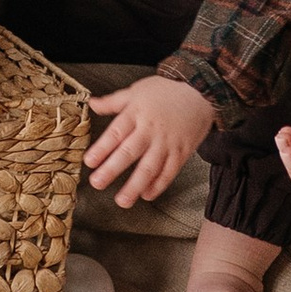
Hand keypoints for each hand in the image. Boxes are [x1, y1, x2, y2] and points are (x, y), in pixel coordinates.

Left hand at [85, 72, 217, 203]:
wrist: (201, 92)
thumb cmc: (166, 91)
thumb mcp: (136, 90)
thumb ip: (113, 101)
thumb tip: (92, 104)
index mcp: (136, 113)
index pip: (115, 132)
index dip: (102, 148)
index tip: (89, 161)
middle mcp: (150, 130)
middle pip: (129, 152)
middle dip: (112, 169)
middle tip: (97, 183)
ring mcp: (167, 142)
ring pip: (150, 167)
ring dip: (135, 185)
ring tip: (123, 200)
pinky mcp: (181, 152)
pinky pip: (170, 171)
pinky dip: (159, 185)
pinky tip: (147, 195)